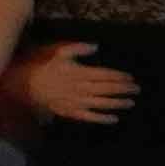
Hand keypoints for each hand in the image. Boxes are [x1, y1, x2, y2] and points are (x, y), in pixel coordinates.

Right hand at [18, 40, 136, 123]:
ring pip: (101, 103)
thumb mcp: (59, 52)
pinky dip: (102, 118)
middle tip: (137, 89)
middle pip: (106, 89)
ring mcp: (76, 101)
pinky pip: (89, 116)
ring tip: (131, 102)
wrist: (28, 86)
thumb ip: (77, 48)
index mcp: (78, 72)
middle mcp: (80, 88)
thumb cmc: (46, 67)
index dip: (118, 76)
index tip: (130, 77)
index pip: (104, 75)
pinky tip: (114, 119)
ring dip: (117, 103)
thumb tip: (95, 46)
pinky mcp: (71, 112)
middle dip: (123, 89)